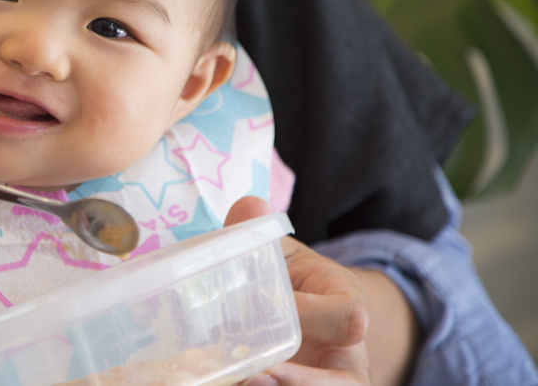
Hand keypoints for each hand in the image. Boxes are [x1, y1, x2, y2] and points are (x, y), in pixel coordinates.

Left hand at [227, 198, 370, 385]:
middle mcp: (347, 354)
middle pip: (345, 382)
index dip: (314, 318)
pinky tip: (227, 384)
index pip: (347, 316)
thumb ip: (259, 232)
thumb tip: (250, 206)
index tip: (280, 315)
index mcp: (347, 305)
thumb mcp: (278, 253)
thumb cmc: (289, 278)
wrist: (298, 310)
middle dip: (303, 383)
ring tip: (240, 384)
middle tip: (256, 378)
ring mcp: (328, 380)